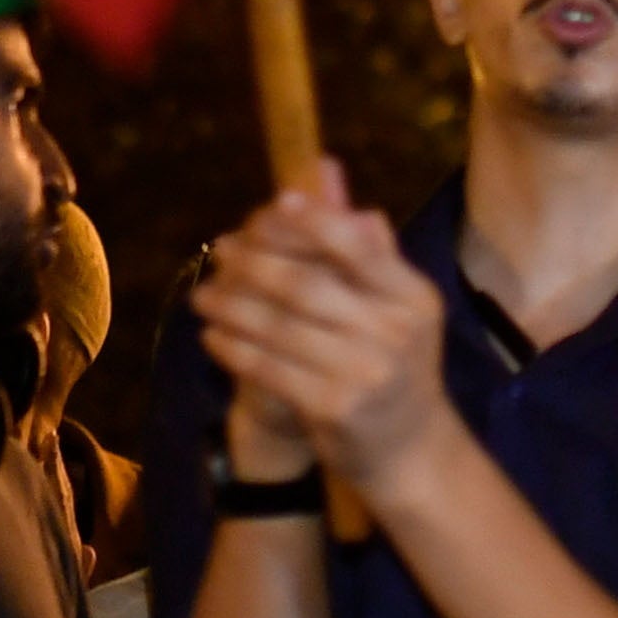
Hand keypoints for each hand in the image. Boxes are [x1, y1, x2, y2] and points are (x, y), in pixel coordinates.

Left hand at [188, 179, 460, 494]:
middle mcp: (395, 331)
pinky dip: (234, 349)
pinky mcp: (334, 408)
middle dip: (254, 263)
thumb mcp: (396, 304)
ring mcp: (365, 372)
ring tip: (203, 294)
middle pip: (307, 284)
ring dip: (232, 307)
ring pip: (279, 327)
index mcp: (413, 296)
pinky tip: (214, 336)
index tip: (272, 205)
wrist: (410, 449)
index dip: (311, 222)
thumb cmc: (394, 362)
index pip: (357, 247)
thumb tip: (326, 168)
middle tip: (219, 250)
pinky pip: (269, 368)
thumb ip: (360, 242)